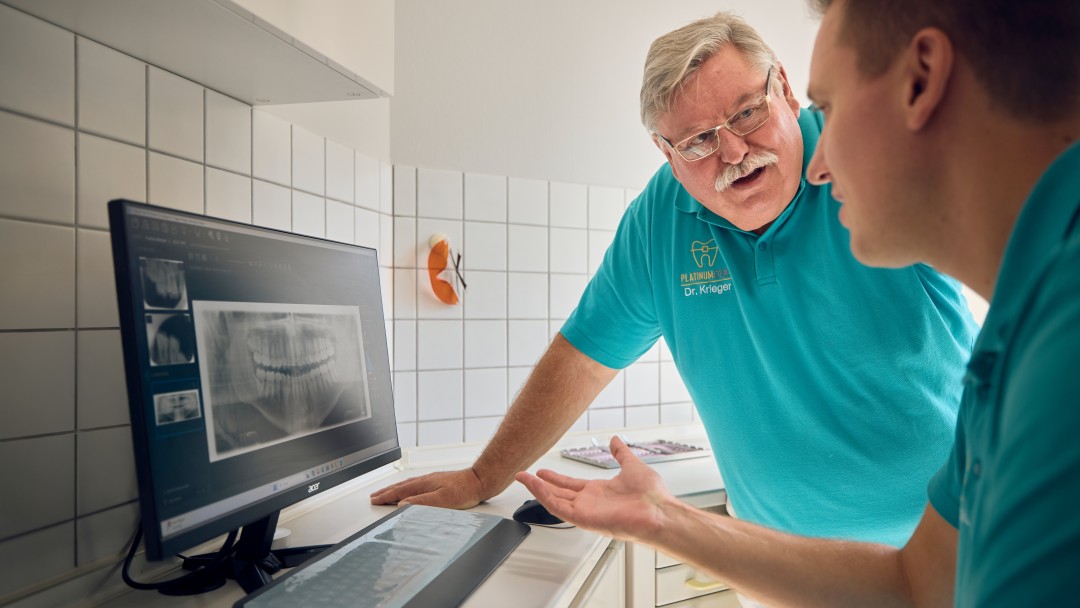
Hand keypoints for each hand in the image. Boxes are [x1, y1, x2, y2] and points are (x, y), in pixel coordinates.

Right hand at [370, 468, 488, 508]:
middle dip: (386, 491)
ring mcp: (432, 480)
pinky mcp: (439, 481)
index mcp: (424, 484)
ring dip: (395, 489)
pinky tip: (410, 490)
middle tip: (374, 495)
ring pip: (408, 484)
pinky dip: (407, 488)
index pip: (399, 491)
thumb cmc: (464, 491)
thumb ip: (420, 502)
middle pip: (401, 486)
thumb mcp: (441, 500)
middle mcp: (426, 480)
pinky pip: (416, 484)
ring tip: (387, 492)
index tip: (374, 500)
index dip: (386, 496)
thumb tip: (401, 504)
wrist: (480, 481)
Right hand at [515, 437, 673, 541]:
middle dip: (540, 485)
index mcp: (600, 492)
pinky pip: (559, 507)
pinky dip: (545, 496)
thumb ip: (621, 454)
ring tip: (522, 477)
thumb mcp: (632, 465)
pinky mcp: (584, 518)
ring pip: (554, 500)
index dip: (556, 478)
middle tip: (523, 476)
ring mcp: (586, 511)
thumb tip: (615, 440)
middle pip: (559, 493)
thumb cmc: (652, 496)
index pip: (571, 485)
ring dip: (537, 489)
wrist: (659, 511)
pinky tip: (534, 486)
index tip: (542, 471)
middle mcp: (590, 502)